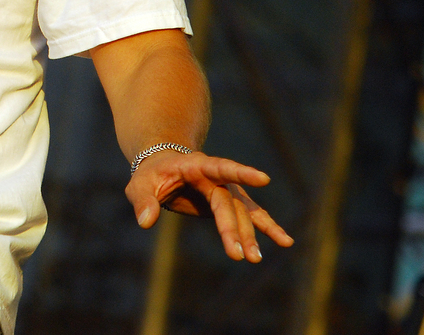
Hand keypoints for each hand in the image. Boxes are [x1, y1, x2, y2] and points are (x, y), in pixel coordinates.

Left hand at [126, 151, 292, 262]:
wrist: (163, 167)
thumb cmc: (150, 175)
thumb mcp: (139, 184)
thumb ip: (143, 201)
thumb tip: (146, 221)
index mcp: (195, 165)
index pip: (219, 167)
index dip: (240, 172)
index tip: (264, 179)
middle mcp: (216, 177)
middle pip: (227, 203)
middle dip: (233, 229)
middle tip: (238, 256)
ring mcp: (225, 190)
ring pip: (242, 213)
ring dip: (250, 235)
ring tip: (255, 258)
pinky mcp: (229, 203)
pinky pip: (250, 216)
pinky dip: (267, 228)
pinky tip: (285, 241)